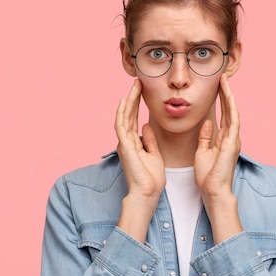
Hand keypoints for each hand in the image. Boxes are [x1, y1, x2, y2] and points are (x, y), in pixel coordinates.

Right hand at [115, 80, 165, 241]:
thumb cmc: (151, 178)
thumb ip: (149, 140)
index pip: (133, 118)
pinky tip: (125, 101)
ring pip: (124, 116)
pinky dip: (123, 112)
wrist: (148, 193)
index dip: (137, 103)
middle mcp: (126, 141)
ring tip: (135, 86)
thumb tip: (146, 125)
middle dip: (133, 97)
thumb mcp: (154, 154)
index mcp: (133, 142)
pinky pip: (121, 126)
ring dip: (129, 100)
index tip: (142, 90)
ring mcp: (124, 143)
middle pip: (128, 114)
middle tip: (138, 82)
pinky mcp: (125, 146)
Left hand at [194, 74, 242, 242]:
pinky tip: (228, 95)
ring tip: (224, 81)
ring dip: (229, 96)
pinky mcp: (232, 143)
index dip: (220, 100)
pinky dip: (231, 107)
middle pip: (229, 110)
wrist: (213, 191)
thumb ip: (206, 137)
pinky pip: (233, 120)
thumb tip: (207, 123)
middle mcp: (231, 137)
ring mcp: (233, 139)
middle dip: (226, 93)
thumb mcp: (203, 152)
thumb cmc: (207, 176)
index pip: (223, 114)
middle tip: (222, 77)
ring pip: (232, 111)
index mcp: (223, 139)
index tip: (216, 86)